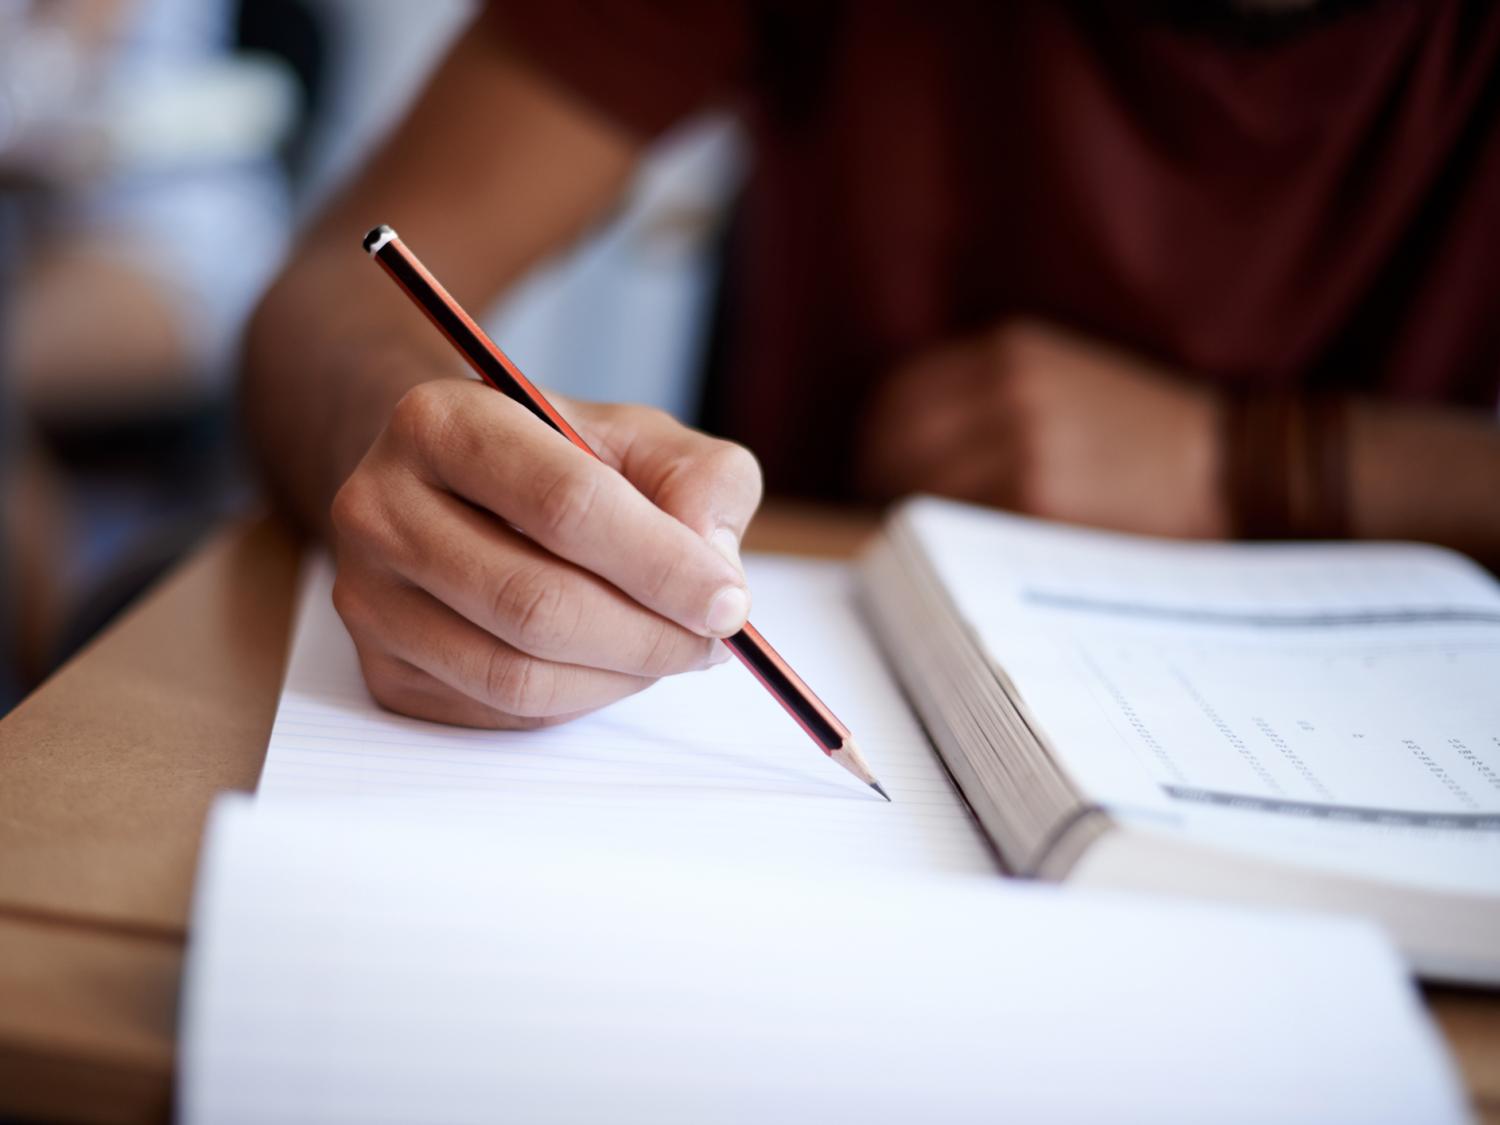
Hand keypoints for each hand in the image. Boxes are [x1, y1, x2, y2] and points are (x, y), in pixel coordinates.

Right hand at [330, 378, 761, 727]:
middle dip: (649, 634)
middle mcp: (380, 506)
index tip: (729, 602)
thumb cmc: (559, 460)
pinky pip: (500, 710)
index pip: (564, 505)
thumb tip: (713, 565)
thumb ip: (700, 479)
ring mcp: (369, 596)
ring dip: (620, 677)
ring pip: (516, 673)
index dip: (661, 564)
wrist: (457, 487)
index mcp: (442, 422)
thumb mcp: (641, 438)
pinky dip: (579, 698)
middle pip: (536, 603)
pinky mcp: (383, 669)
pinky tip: (610, 662)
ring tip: (670, 649)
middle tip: (714, 640)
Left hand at [857, 319, 1227, 538]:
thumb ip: (986, 394)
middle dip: (881, 484)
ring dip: (908, 520)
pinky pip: (958, 525)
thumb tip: (898, 446)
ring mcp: (1021, 444)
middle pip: (894, 443)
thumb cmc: (1142, 435)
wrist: (1229, 467)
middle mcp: (1008, 387)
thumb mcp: (1063, 376)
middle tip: (888, 519)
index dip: (877, 441)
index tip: (876, 473)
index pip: (897, 395)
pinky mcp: (1037, 500)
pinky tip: (960, 557)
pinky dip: (945, 544)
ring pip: (919, 488)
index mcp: (1008, 350)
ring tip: (924, 543)